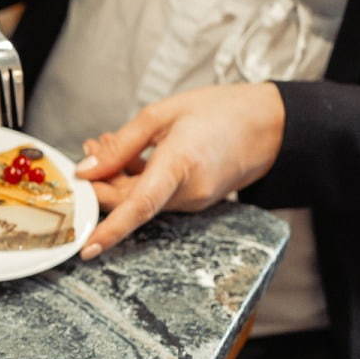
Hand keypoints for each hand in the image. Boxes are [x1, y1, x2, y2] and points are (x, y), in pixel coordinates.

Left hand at [76, 82, 285, 258]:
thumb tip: (86, 170)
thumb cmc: (221, 111)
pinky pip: (155, 196)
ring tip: (107, 143)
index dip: (110, 229)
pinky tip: (128, 154)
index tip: (86, 247)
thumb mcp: (162, 114)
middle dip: (100, 181)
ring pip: (139, 199)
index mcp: (181, 165)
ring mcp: (193, 201)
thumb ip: (121, 145)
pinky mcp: (194, 200)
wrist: (273, 124)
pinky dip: (136, 178)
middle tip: (89, 148)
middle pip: (129, 202)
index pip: (139, 206)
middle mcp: (188, 193)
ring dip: (116, 177)